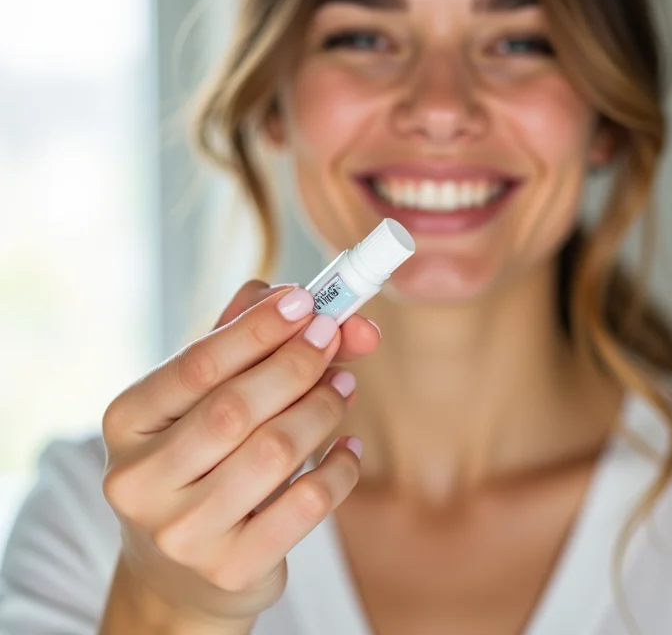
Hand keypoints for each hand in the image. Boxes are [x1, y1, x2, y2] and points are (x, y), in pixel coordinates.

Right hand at [101, 281, 378, 627]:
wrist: (181, 566)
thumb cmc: (200, 456)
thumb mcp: (206, 395)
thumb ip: (252, 340)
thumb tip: (326, 311)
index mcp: (126, 422)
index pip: (196, 365)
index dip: (257, 329)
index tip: (306, 302)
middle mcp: (140, 480)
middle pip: (235, 408)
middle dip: (297, 363)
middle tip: (335, 336)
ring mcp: (182, 533)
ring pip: (274, 452)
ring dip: (322, 408)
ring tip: (344, 385)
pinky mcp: (230, 569)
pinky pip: (307, 504)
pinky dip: (340, 467)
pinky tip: (348, 447)